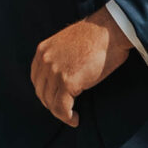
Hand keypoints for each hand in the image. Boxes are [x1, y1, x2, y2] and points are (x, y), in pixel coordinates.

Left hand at [30, 6, 131, 127]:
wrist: (110, 29)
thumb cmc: (97, 36)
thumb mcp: (67, 43)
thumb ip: (59, 58)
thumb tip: (62, 76)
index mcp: (43, 50)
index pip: (36, 79)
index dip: (46, 92)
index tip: (57, 98)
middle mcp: (45, 60)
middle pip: (42, 92)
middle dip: (53, 103)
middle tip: (66, 109)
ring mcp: (55, 71)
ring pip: (51, 103)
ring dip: (61, 113)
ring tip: (73, 115)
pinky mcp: (67, 82)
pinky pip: (61, 109)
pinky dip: (68, 118)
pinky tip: (76, 119)